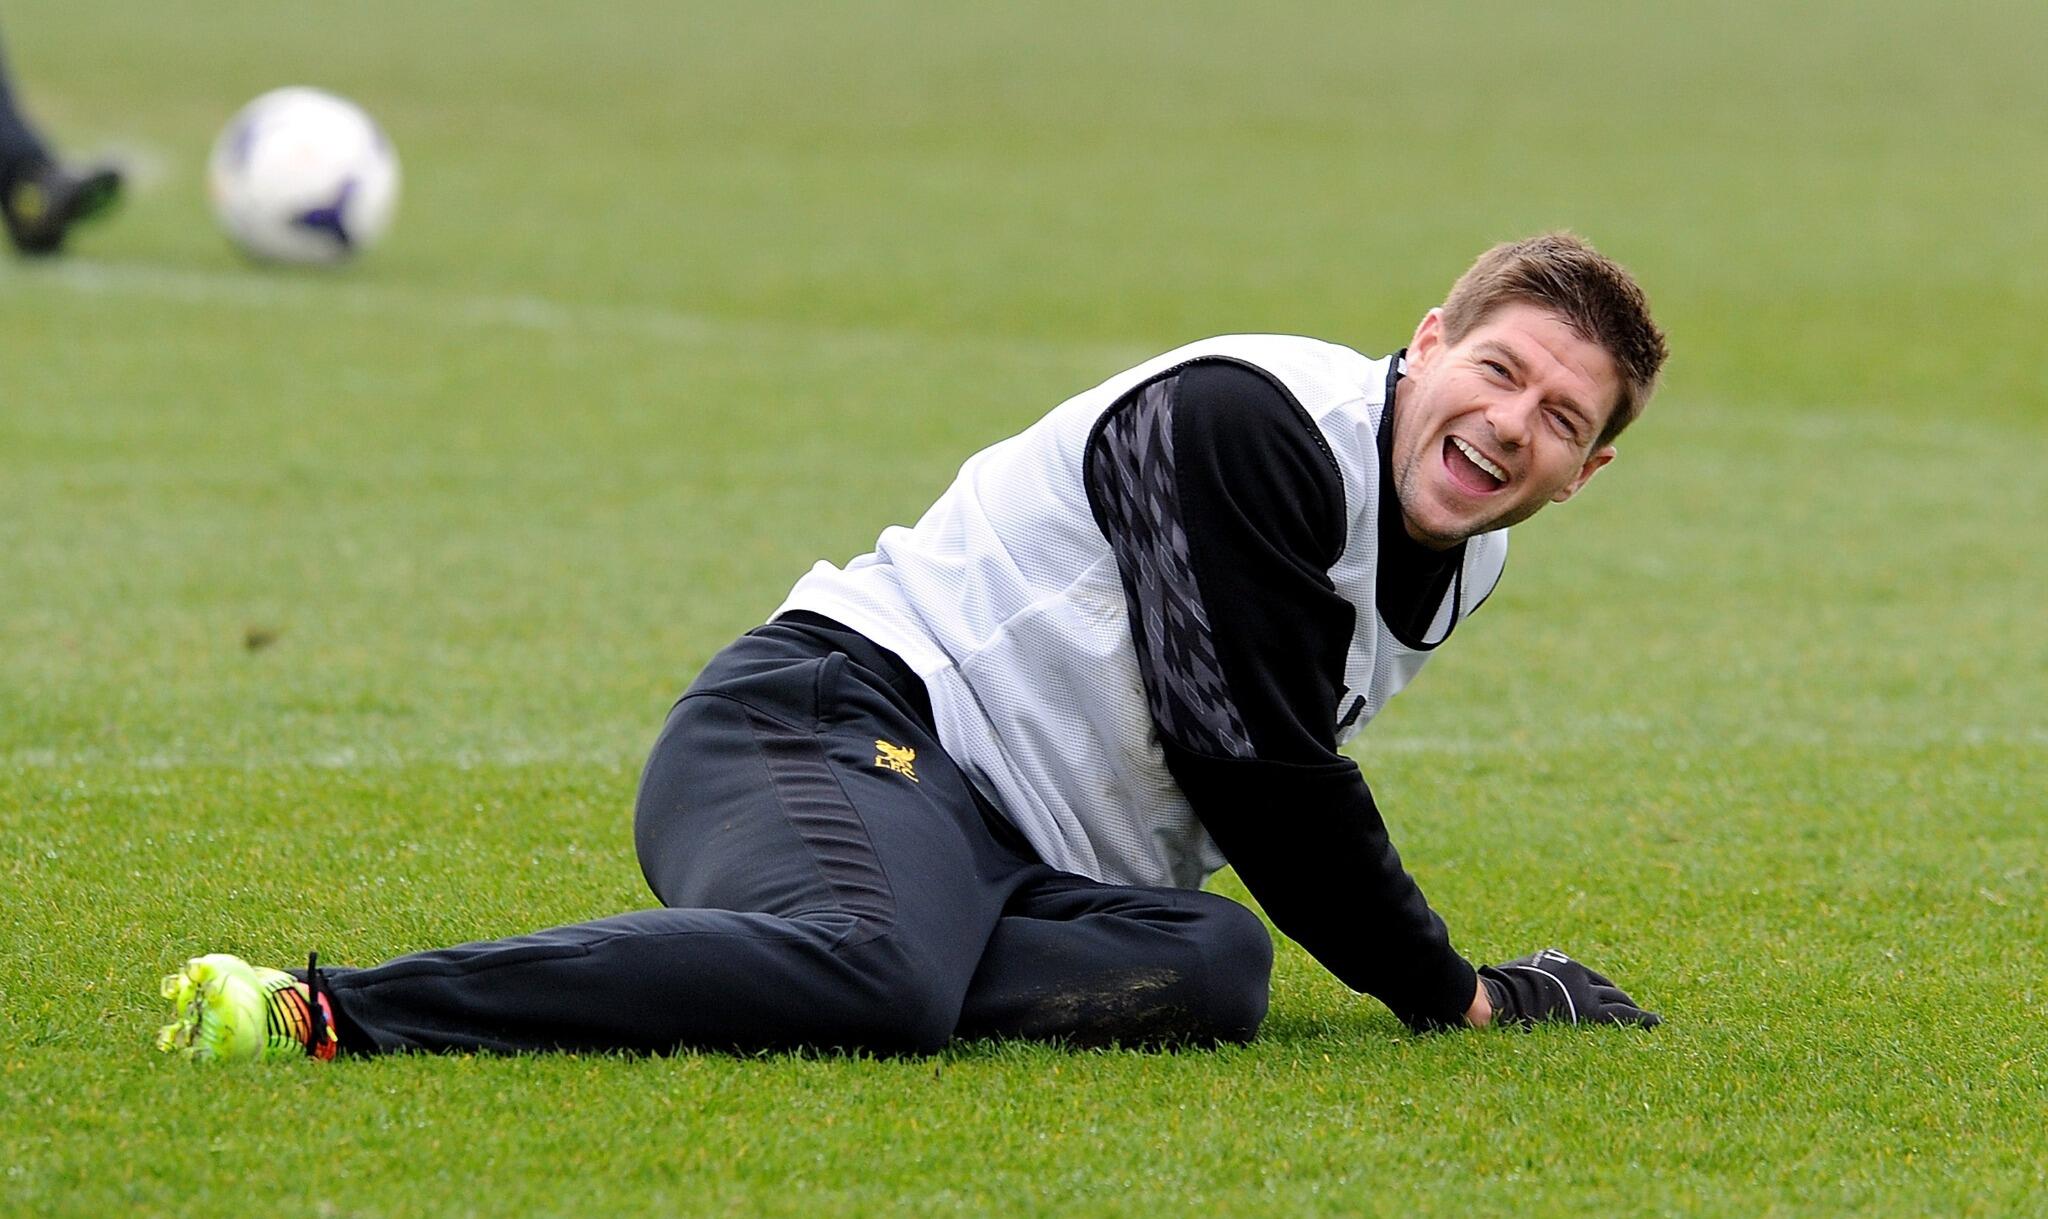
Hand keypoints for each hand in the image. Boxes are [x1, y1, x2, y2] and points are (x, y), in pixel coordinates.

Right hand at [1478, 948, 1659, 1027]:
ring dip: (1632, 1010)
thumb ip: (1526, 979)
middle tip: (1630, 1009)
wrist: (1499, 1000)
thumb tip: (1511, 989)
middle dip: (1618, 999)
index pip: (1588, 978)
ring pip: (1618, 1002)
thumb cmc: (1496, 992)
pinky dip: (1644, 1019)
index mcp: (1561, 965)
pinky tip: (1656, 1022)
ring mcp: (1586, 995)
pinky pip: (1625, 1017)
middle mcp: (1578, 976)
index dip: (1599, 989)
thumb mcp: (1513, 976)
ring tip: (1648, 1019)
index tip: (1605, 997)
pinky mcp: (1591, 1014)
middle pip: (1606, 988)